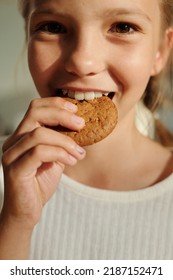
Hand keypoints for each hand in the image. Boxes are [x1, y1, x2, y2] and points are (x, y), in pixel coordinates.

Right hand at [1, 97, 85, 228]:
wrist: (27, 211)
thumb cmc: (40, 183)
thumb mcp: (55, 157)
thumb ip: (62, 142)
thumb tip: (81, 126)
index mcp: (22, 136)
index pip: (35, 108)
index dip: (56, 104)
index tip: (76, 110)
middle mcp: (13, 142)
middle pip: (35, 113)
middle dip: (62, 115)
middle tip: (81, 124)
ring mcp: (12, 155)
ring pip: (39, 133)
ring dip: (65, 141)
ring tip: (79, 153)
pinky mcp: (15, 169)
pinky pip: (39, 152)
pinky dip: (60, 154)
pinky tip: (71, 161)